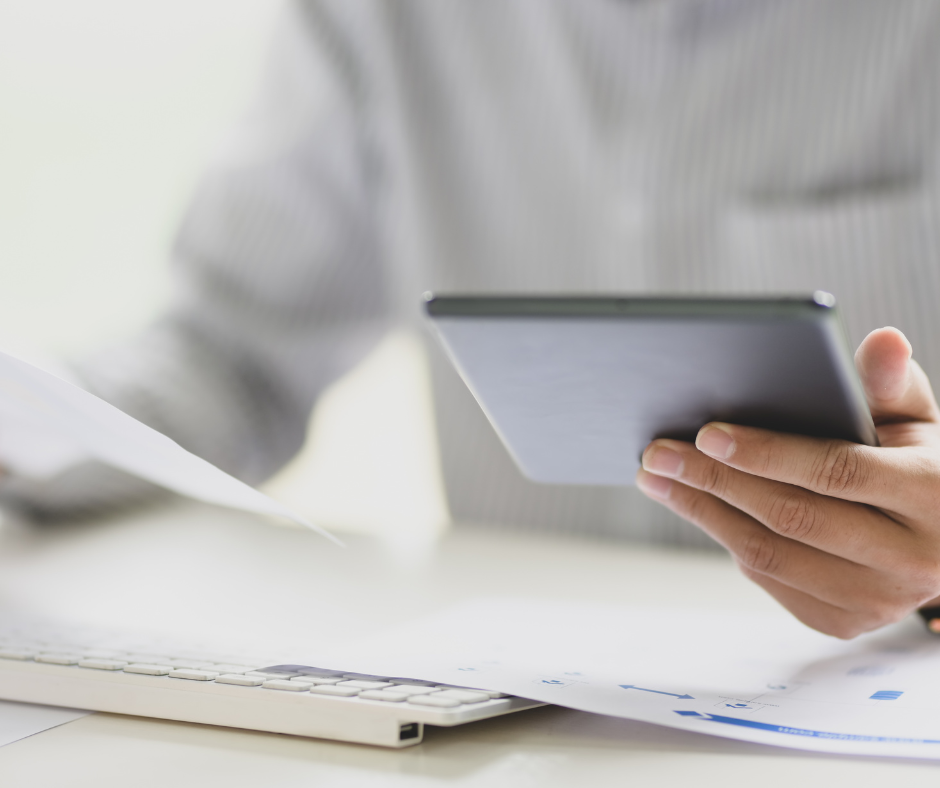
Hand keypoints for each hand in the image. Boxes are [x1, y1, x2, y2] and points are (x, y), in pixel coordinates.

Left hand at [636, 327, 939, 638]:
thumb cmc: (919, 464)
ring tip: (658, 479)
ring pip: (771, 555)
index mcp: (932, 496)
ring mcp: (878, 600)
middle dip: (714, 480)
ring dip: (703, 513)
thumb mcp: (915, 420)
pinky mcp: (846, 622)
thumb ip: (890, 382)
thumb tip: (883, 339)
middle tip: (658, 453)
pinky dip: (727, 539)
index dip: (766, 453)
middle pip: (791, 516)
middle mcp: (911, 559)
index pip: (834, 471)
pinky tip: (697, 507)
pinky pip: (771, 580)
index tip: (706, 433)